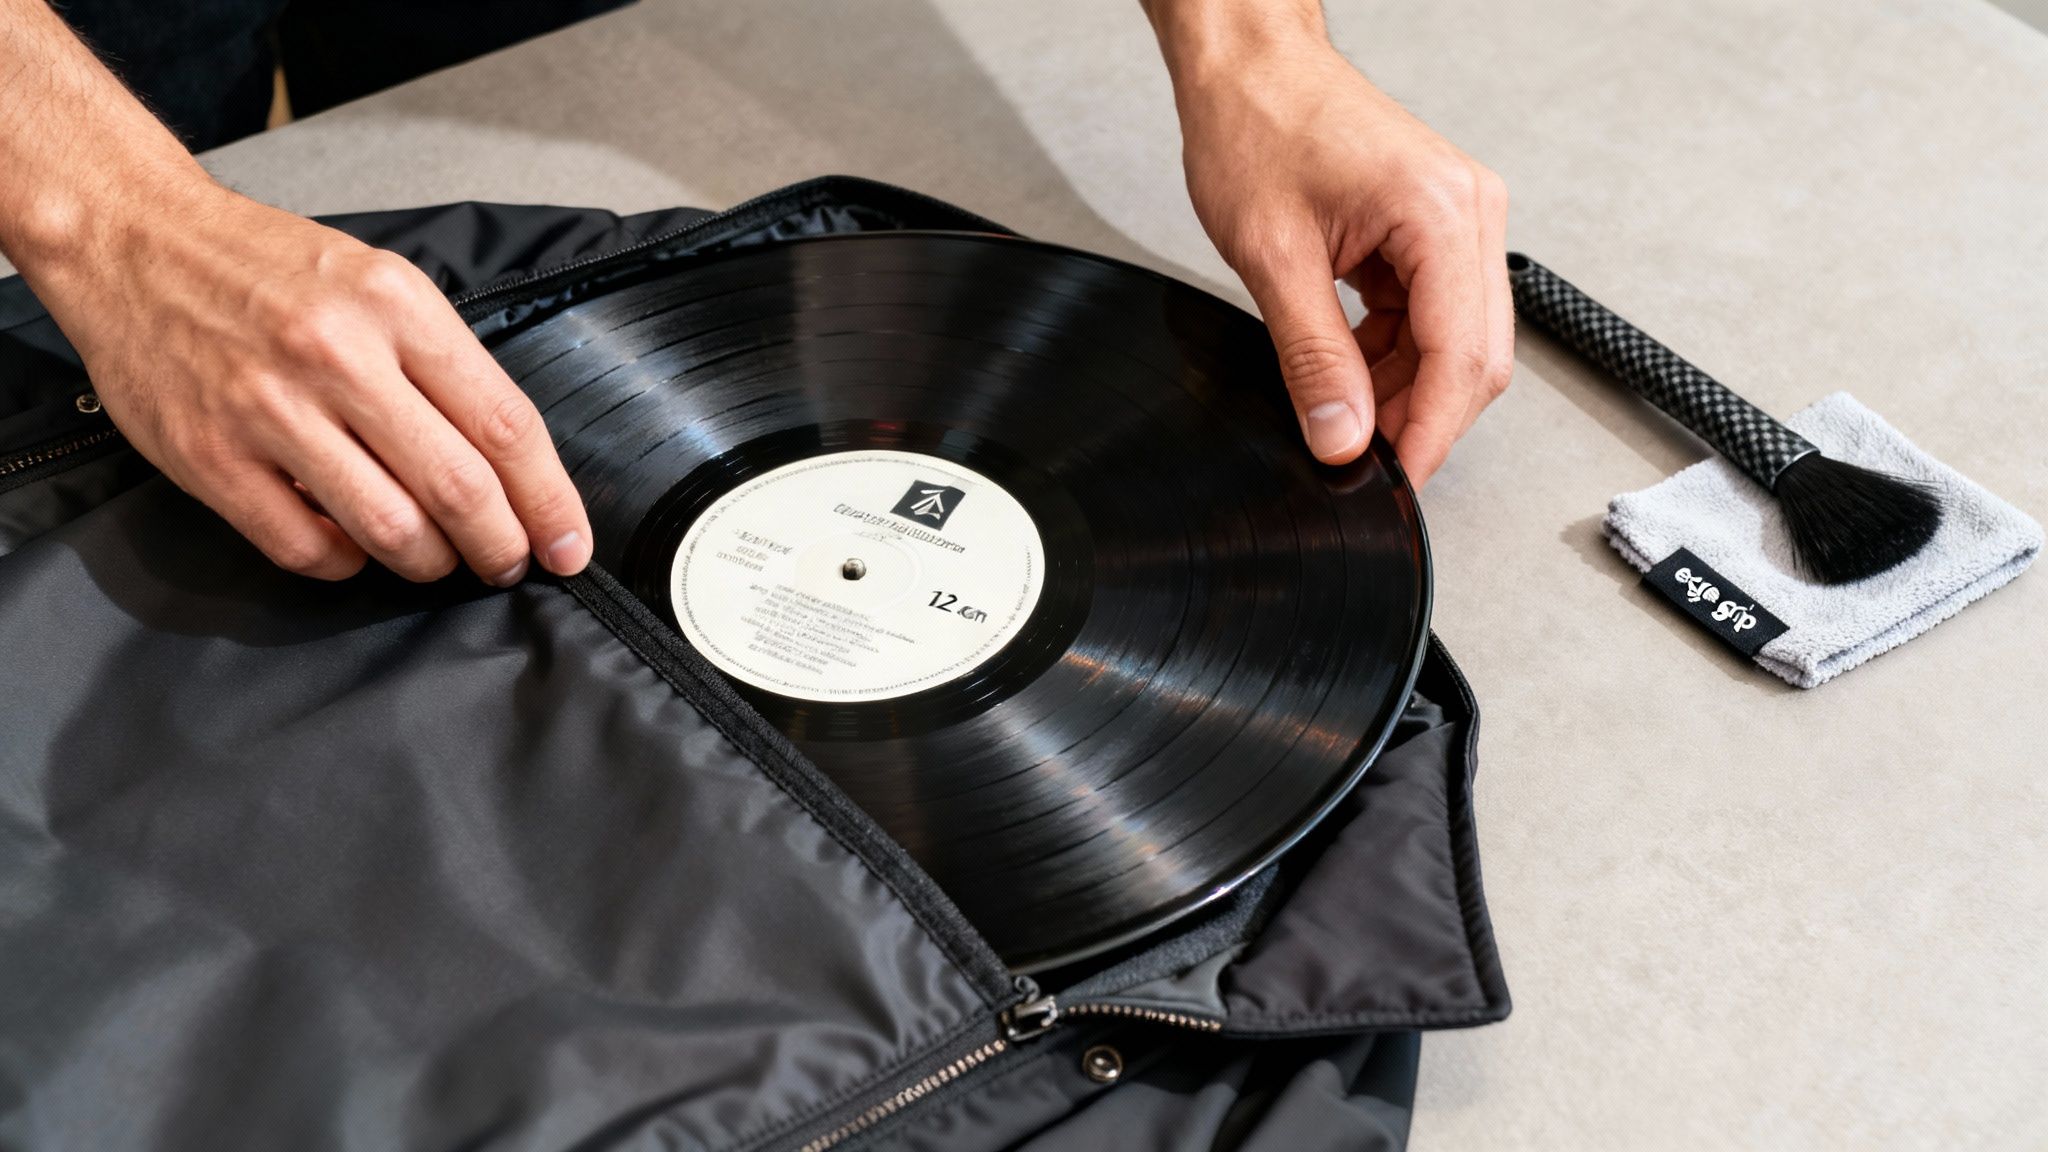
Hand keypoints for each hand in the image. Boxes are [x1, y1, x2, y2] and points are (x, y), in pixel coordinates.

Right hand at [24, 181, 592, 583]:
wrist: (131, 238)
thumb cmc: (265, 266)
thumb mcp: (379, 281)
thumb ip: (444, 365)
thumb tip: (512, 465)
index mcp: (397, 307)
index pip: (506, 426)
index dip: (551, 502)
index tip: (570, 545)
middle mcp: (337, 356)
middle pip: (460, 487)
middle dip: (501, 546)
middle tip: (508, 563)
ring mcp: (269, 409)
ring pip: (391, 528)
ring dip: (429, 562)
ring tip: (435, 558)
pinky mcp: (209, 457)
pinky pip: (305, 547)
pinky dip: (344, 563)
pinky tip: (351, 545)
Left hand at [1159, 16, 1511, 482]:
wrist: (1249, 68)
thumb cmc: (1257, 127)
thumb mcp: (1272, 259)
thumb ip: (1312, 358)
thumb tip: (1341, 436)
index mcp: (1440, 212)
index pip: (1459, 358)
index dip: (1427, 435)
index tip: (1394, 485)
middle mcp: (1467, 212)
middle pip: (1476, 359)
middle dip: (1420, 419)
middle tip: (1360, 460)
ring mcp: (1456, 220)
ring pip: (1457, 345)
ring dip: (1403, 391)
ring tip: (1341, 412)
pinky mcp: (1432, 231)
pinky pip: (1432, 318)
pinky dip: (1394, 357)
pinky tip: (1350, 370)